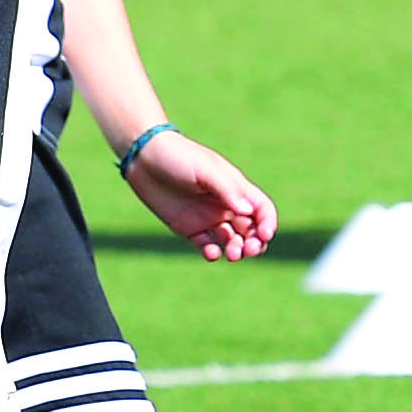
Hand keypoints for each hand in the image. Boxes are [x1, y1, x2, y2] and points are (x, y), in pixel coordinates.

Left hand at [123, 127, 275, 260]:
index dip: (268, 223)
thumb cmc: (178, 157)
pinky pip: (207, 246)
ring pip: (231, 241)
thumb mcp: (205, 170)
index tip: (264, 235)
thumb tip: (249, 212)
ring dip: (236, 250)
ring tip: (232, 254)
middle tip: (247, 250)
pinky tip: (212, 253)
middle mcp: (225, 205)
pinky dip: (213, 253)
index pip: (261, 209)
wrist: (143, 158)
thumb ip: (227, 190)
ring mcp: (207, 218)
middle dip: (254, 243)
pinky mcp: (189, 228)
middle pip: (250, 230)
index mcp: (235, 188)